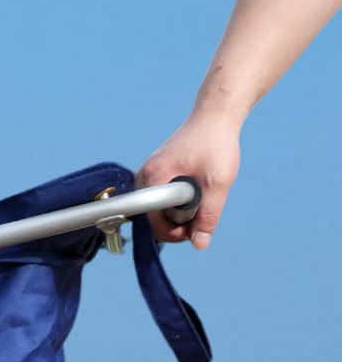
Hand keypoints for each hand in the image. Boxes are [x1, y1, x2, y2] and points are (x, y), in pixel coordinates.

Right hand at [136, 108, 241, 248]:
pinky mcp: (155, 172)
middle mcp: (143, 177)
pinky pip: (160, 198)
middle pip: (153, 217)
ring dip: (178, 212)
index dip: (175, 232)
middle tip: (203, 214)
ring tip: (201, 199)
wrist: (214, 117)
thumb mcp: (218, 183)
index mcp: (152, 179)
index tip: (196, 228)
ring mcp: (147, 174)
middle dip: (177, 223)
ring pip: (157, 209)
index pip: (153, 222)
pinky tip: (194, 192)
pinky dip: (177, 202)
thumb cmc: (216, 144)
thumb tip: (199, 244)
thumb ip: (208, 215)